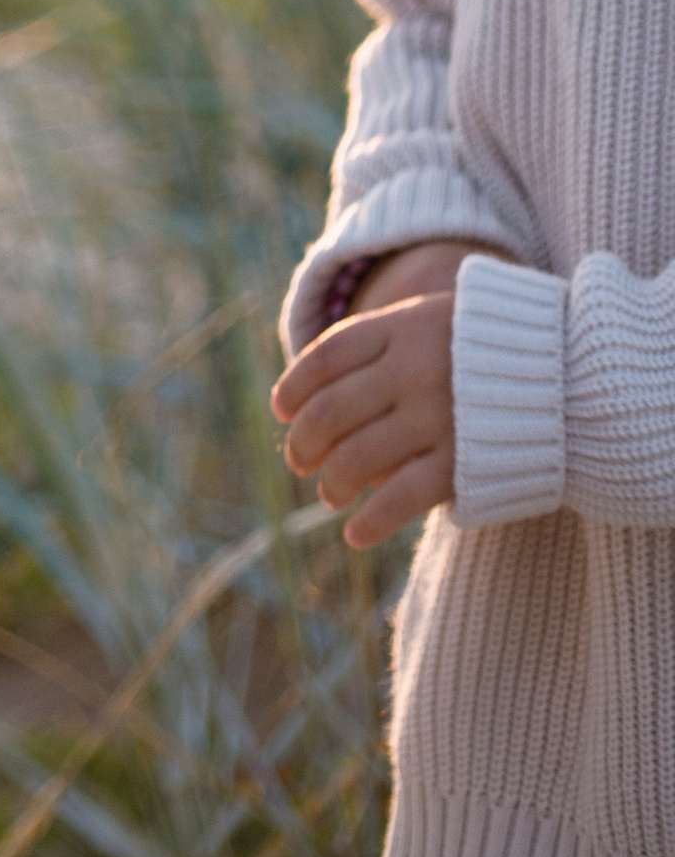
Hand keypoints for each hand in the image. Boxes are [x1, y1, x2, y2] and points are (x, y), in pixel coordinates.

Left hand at [273, 247, 486, 547]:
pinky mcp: (462, 463)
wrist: (574, 374)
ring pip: (355, 458)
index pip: (324, 356)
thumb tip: (310, 389)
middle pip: (330, 411)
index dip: (294, 387)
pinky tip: (355, 536)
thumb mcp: (434, 320)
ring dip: (332, 484)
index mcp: (402, 327)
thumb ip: (381, 342)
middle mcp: (413, 369)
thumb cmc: (490, 349)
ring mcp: (437, 417)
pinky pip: (399, 498)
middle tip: (298, 462)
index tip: (281, 409)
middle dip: (303, 443)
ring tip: (329, 494)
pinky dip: (370, 522)